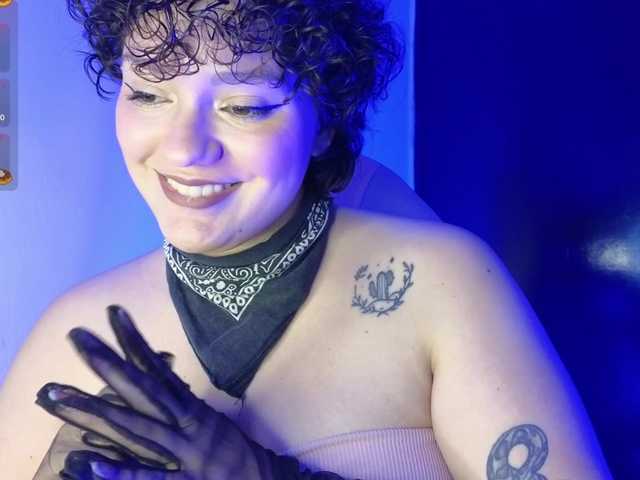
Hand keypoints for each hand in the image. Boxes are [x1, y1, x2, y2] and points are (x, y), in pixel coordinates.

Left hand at [35, 305, 346, 478]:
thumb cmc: (232, 453)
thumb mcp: (208, 419)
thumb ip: (180, 400)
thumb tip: (159, 373)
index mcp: (189, 408)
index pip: (157, 368)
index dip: (134, 340)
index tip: (112, 312)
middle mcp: (183, 424)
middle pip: (139, 389)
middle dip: (105, 363)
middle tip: (75, 337)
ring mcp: (181, 453)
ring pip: (133, 427)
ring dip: (93, 410)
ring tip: (55, 394)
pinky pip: (147, 477)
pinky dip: (118, 470)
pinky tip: (87, 462)